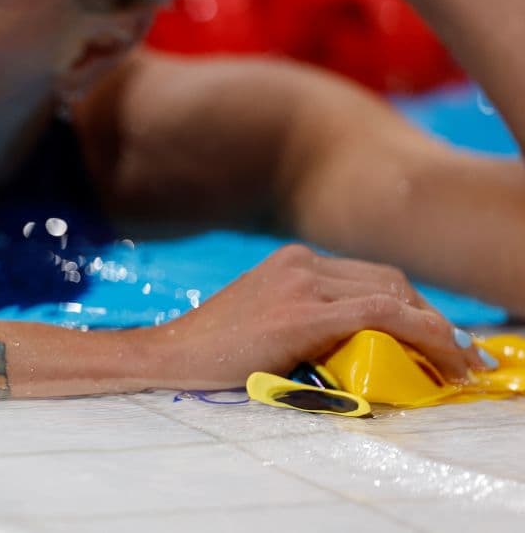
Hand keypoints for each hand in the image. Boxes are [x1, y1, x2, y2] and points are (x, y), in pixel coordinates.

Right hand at [160, 245, 485, 388]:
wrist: (171, 355)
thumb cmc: (214, 351)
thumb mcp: (268, 320)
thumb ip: (309, 317)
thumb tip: (362, 345)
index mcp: (291, 261)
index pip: (371, 276)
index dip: (413, 307)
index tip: (435, 339)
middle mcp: (300, 263)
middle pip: (389, 281)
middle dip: (429, 317)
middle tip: (453, 356)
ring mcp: (300, 283)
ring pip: (393, 294)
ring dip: (433, 329)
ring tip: (452, 364)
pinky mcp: (302, 312)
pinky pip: (382, 313)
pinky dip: (422, 333)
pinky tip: (440, 355)